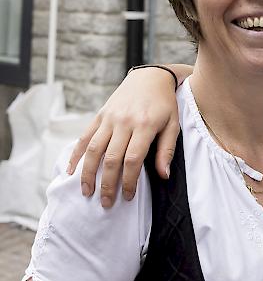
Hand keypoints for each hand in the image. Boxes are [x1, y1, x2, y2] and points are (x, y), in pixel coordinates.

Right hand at [67, 65, 186, 207]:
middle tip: (106, 203)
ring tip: (87, 192)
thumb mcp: (173, 125)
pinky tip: (72, 171)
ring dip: (88, 173)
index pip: (132, 159)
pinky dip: (76, 154)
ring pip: (93, 149)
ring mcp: (109, 118)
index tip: (127, 196)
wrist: (150, 77)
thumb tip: (164, 176)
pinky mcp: (100, 115)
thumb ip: (167, 150)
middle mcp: (124, 122)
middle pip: (111, 158)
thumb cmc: (165, 104)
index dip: (129, 181)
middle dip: (107, 184)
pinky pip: (84, 137)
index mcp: (144, 125)